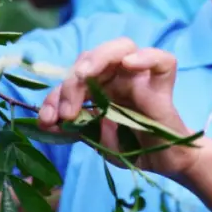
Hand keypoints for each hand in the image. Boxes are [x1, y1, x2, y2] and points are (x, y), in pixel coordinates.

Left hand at [36, 38, 197, 177]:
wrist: (164, 164)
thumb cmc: (132, 148)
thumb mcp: (96, 141)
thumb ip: (75, 129)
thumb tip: (47, 121)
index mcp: (98, 86)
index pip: (71, 79)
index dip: (55, 96)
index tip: (46, 120)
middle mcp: (117, 76)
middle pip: (90, 59)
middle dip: (71, 83)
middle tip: (66, 113)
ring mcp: (140, 77)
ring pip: (122, 47)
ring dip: (97, 58)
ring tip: (84, 76)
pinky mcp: (162, 85)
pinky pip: (162, 60)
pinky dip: (146, 57)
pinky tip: (129, 64)